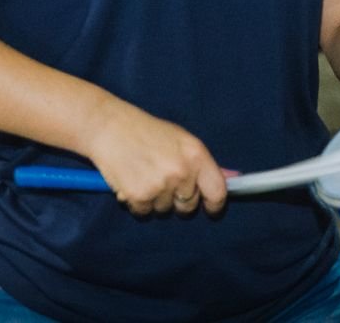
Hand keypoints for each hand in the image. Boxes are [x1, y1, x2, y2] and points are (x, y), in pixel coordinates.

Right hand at [85, 99, 226, 216]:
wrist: (109, 127)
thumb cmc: (145, 131)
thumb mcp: (180, 139)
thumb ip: (201, 163)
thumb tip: (231, 179)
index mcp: (196, 154)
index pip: (218, 191)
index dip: (214, 204)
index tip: (210, 208)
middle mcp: (182, 172)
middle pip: (189, 205)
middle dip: (177, 199)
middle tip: (162, 180)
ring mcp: (161, 186)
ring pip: (164, 210)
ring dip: (155, 199)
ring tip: (143, 173)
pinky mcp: (140, 196)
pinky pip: (144, 212)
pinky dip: (137, 202)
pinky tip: (131, 180)